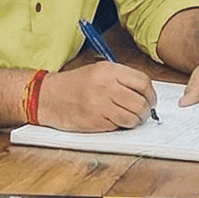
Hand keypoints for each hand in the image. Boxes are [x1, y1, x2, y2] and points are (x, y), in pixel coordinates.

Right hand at [39, 59, 157, 132]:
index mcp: (108, 70)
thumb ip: (121, 78)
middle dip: (146, 111)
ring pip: (132, 118)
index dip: (151, 94)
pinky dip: (119, 126)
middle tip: (144, 113)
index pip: (143, 82)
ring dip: (135, 121)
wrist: (47, 96)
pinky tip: (113, 120)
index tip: (151, 100)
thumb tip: (145, 92)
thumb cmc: (73, 84)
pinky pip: (117, 126)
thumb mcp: (97, 70)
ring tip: (131, 118)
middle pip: (140, 102)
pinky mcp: (94, 122)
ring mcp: (100, 105)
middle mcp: (105, 86)